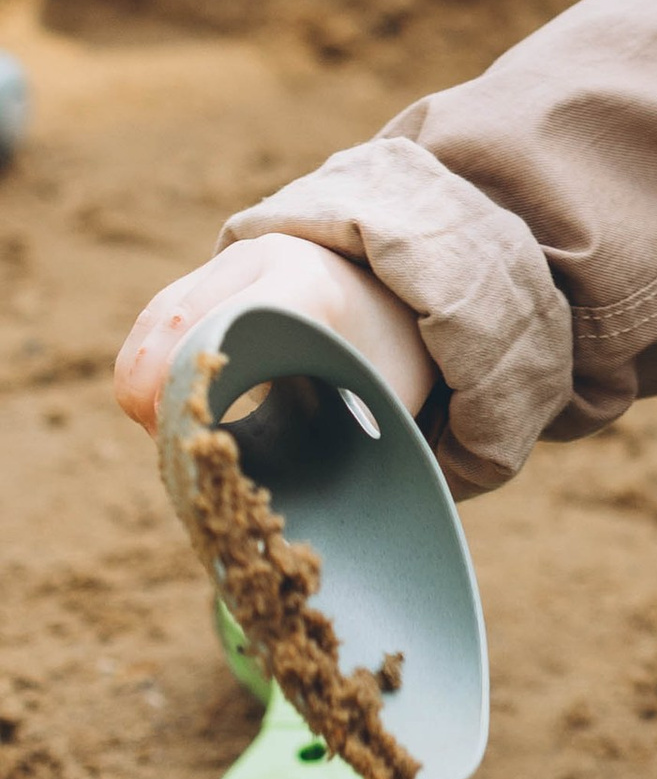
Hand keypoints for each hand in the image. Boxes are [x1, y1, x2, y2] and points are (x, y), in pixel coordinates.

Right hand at [115, 236, 432, 433]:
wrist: (392, 295)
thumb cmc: (390, 357)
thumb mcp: (385, 395)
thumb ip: (346, 439)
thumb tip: (303, 518)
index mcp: (310, 284)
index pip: (230, 323)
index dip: (196, 381)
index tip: (196, 439)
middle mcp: (260, 260)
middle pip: (177, 323)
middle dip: (160, 395)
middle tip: (177, 453)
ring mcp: (228, 262)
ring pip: (153, 323)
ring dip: (144, 384)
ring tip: (170, 438)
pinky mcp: (205, 274)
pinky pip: (153, 321)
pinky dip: (146, 369)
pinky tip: (165, 413)